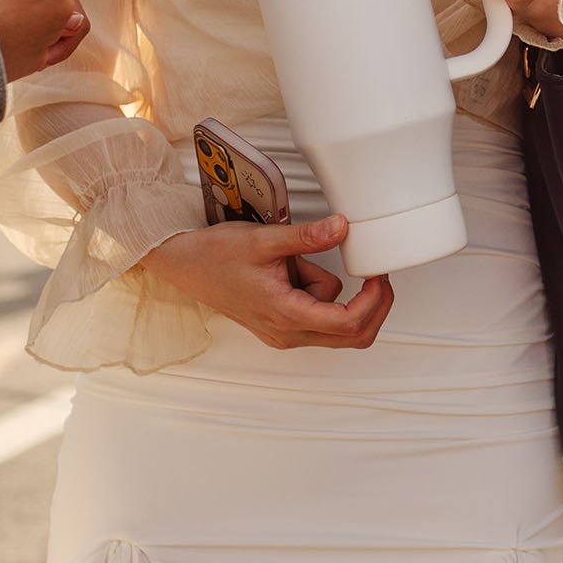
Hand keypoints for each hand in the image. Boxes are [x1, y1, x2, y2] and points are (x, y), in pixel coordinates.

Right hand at [141, 215, 395, 349]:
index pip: (349, 322)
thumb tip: (343, 227)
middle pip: (351, 335)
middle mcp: (287, 333)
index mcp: (286, 315)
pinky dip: (316, 293)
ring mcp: (284, 333)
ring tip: (295, 263)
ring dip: (331, 292)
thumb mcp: (264, 239)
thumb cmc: (214, 255)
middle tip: (375, 275)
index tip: (379, 275)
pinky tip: (290, 272)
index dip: (374, 300)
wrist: (183, 264)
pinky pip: (316, 315)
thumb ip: (307, 237)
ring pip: (334, 323)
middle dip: (371, 305)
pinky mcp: (280, 326)